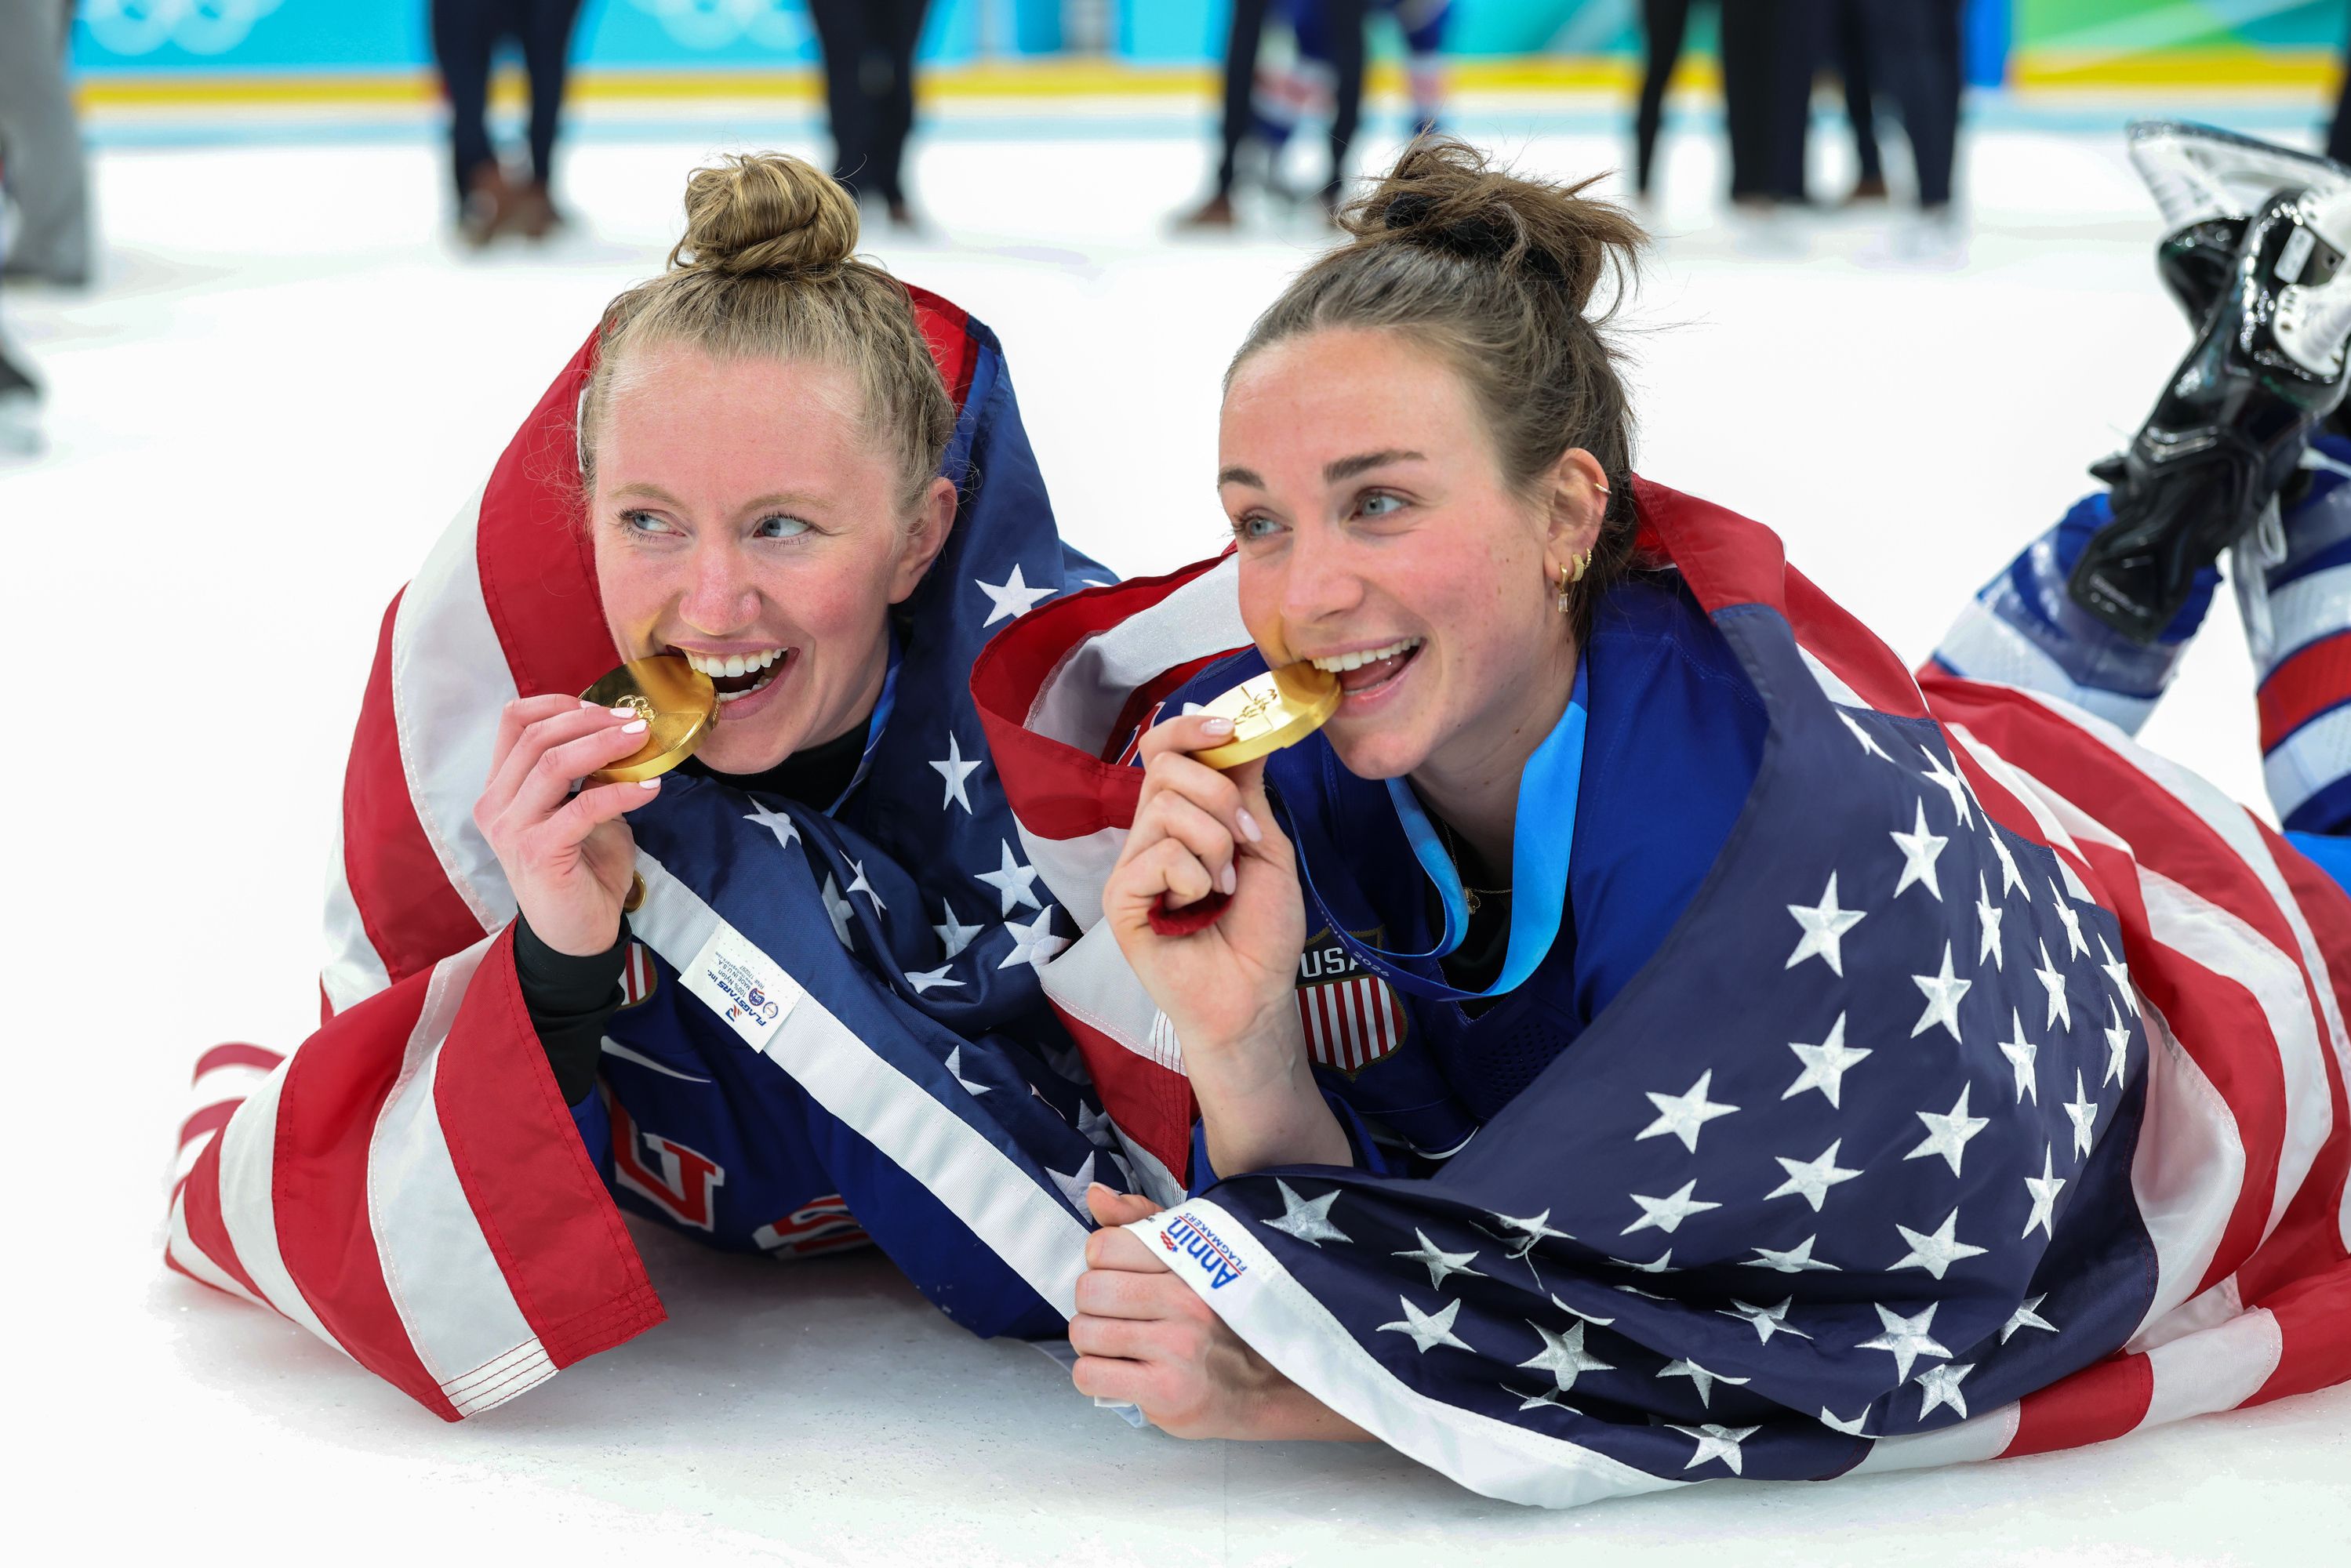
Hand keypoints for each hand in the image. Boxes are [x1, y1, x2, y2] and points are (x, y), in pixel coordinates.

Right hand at [474, 695, 663, 956]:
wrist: (578, 934)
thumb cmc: (582, 870)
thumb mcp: (583, 811)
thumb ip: (589, 775)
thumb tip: (624, 735)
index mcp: (501, 788)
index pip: (512, 722)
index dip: (557, 703)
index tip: (601, 706)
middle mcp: (496, 805)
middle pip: (537, 737)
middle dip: (591, 720)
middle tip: (636, 722)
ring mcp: (511, 829)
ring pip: (553, 763)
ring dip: (604, 744)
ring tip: (643, 740)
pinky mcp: (538, 853)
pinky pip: (583, 807)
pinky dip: (621, 792)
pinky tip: (649, 789)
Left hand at [1069, 1186, 1366, 1441]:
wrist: (1269, 1384)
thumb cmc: (1223, 1318)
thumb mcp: (1195, 1256)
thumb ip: (1141, 1222)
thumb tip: (1095, 1194)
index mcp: (1190, 1261)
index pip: (1104, 1246)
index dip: (1101, 1264)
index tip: (1119, 1277)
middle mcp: (1185, 1300)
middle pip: (1089, 1290)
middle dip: (1093, 1306)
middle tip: (1117, 1317)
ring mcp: (1176, 1347)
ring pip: (1084, 1333)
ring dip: (1093, 1343)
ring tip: (1119, 1345)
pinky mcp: (1166, 1391)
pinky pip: (1090, 1375)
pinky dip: (1094, 1376)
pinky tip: (1120, 1373)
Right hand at [1102, 714, 1307, 1066]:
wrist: (1254, 994)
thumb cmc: (1261, 929)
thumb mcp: (1266, 845)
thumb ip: (1247, 790)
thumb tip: (1245, 730)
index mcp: (1183, 815)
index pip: (1163, 748)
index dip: (1190, 727)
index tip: (1231, 727)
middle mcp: (1150, 833)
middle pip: (1164, 766)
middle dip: (1219, 794)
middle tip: (1245, 840)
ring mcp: (1132, 864)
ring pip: (1166, 808)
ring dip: (1214, 845)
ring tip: (1223, 888)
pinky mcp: (1120, 896)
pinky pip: (1158, 855)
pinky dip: (1194, 878)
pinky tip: (1196, 909)